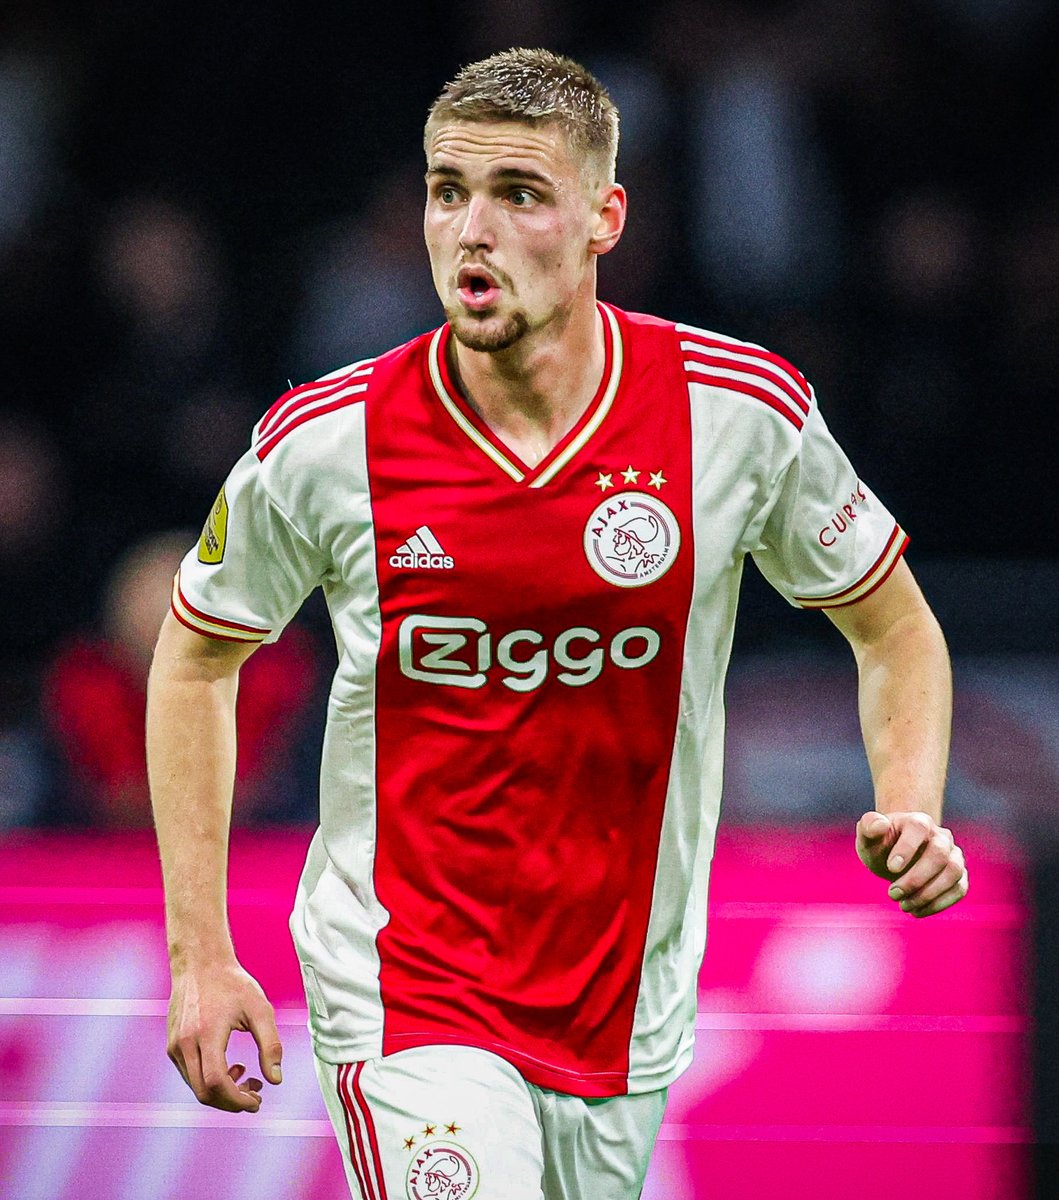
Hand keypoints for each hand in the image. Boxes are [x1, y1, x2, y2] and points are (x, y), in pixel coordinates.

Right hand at [167, 959, 282, 1111]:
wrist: (200, 963)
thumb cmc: (232, 983)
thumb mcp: (260, 1009)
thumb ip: (270, 1045)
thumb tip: (276, 1080)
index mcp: (207, 1034)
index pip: (217, 1082)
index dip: (237, 1100)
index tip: (256, 1101)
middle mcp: (185, 1044)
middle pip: (204, 1092)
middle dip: (231, 1101)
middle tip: (255, 1094)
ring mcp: (174, 1046)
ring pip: (195, 1086)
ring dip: (221, 1091)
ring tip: (246, 1075)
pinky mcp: (172, 1046)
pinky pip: (190, 1075)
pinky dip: (209, 1080)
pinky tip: (229, 1066)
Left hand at [856, 811, 968, 917]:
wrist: (894, 856)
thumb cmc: (880, 844)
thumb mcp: (867, 836)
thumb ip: (869, 826)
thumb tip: (879, 825)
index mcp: (918, 822)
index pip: (919, 829)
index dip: (907, 848)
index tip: (891, 868)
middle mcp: (941, 836)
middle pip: (939, 854)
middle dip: (916, 878)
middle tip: (893, 893)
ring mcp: (953, 856)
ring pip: (953, 873)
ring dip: (929, 894)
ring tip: (904, 905)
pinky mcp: (959, 876)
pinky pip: (959, 889)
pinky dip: (939, 904)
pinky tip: (917, 911)